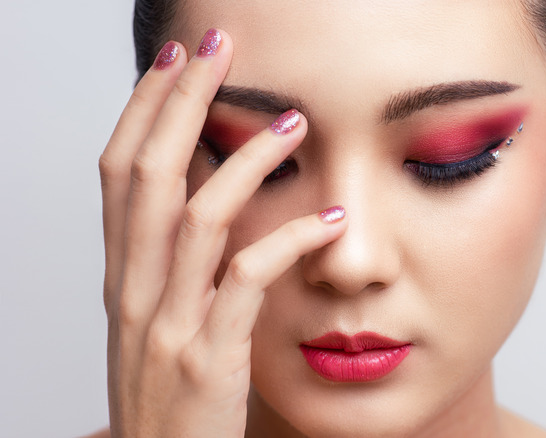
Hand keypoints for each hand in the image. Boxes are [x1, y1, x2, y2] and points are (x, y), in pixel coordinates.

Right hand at [98, 28, 345, 437]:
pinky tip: (327, 221)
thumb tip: (210, 203)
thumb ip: (174, 266)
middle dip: (182, 104)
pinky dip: (288, 242)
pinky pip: (245, 281)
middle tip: (221, 50)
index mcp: (121, 278)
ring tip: (294, 124)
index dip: (143, 111)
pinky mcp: (208, 359)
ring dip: (246, 161)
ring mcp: (167, 325)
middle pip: (150, 175)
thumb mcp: (158, 324)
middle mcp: (132, 292)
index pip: (120, 174)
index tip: (176, 62)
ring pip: (197, 217)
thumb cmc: (171, 398)